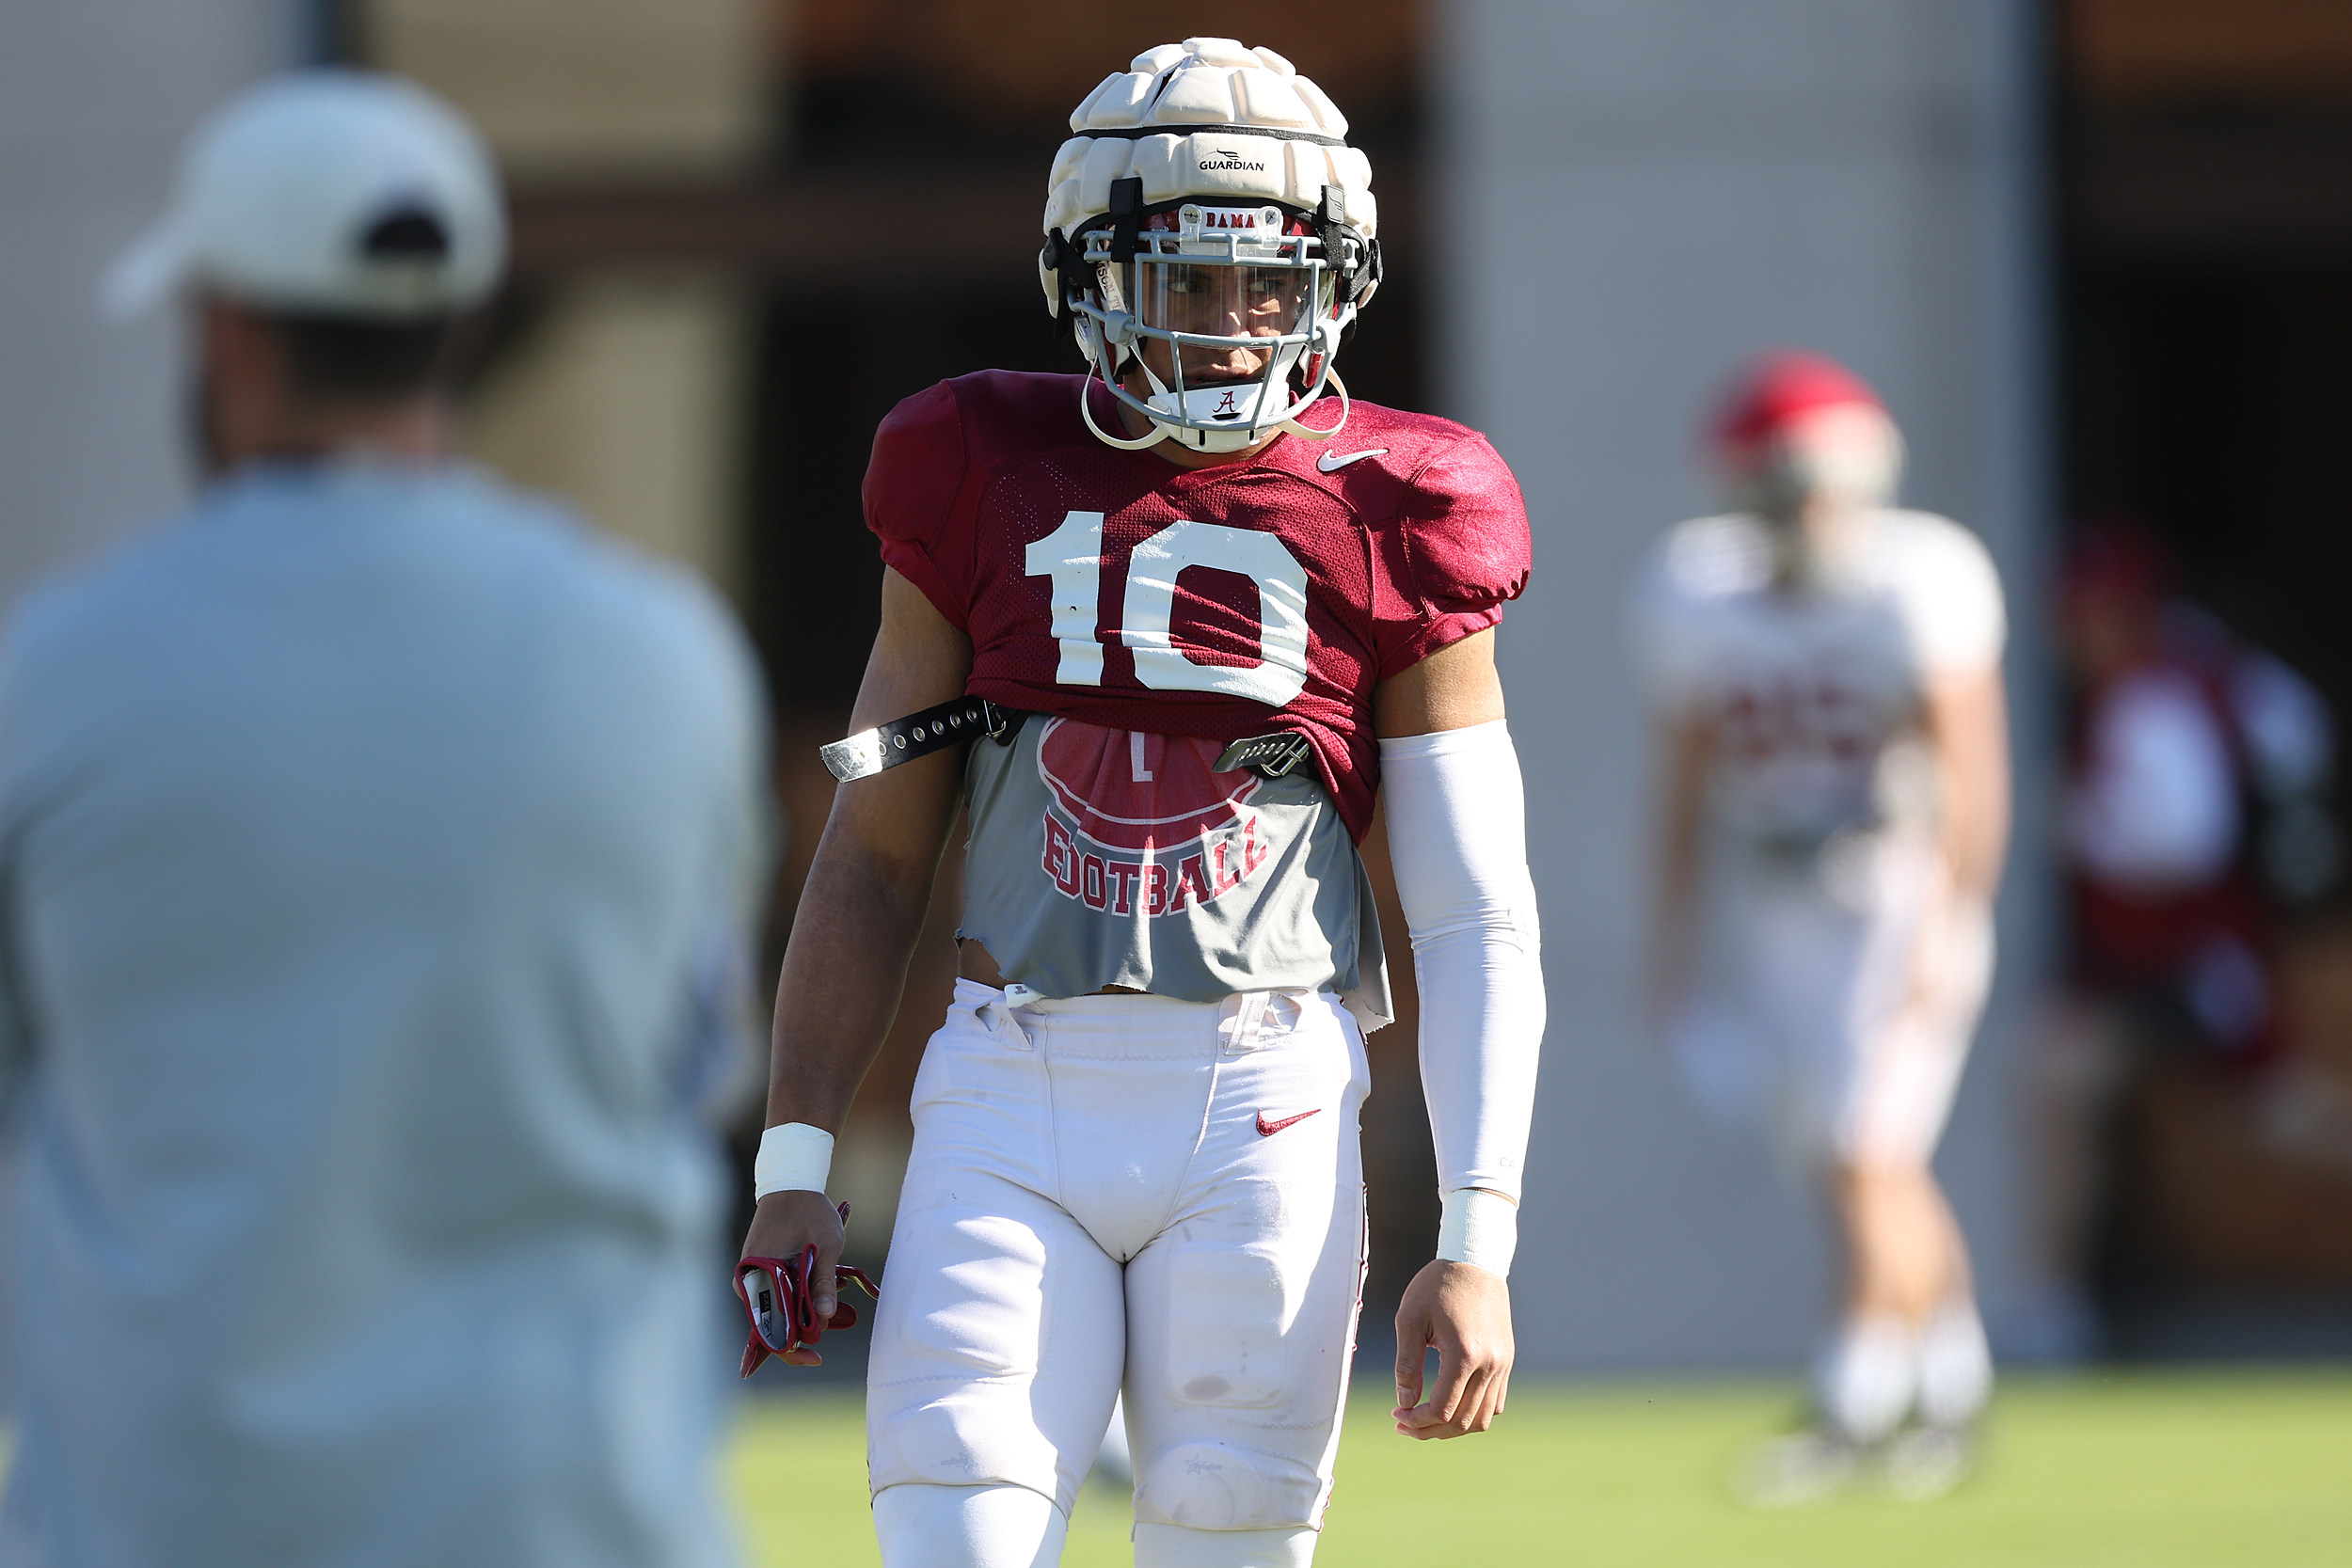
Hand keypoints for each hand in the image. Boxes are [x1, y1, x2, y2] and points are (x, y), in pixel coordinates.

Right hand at [740, 1189, 846, 1367]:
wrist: (792, 1183)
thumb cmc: (809, 1210)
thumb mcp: (825, 1244)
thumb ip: (823, 1280)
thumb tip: (823, 1316)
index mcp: (756, 1276)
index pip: (768, 1329)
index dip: (791, 1350)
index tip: (815, 1358)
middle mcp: (748, 1282)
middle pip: (774, 1325)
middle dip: (804, 1331)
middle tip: (835, 1320)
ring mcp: (753, 1278)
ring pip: (778, 1311)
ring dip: (804, 1314)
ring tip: (835, 1303)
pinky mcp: (760, 1273)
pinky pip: (778, 1297)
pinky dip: (799, 1300)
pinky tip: (821, 1293)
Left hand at [1392, 1259, 1513, 1438]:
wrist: (1475, 1260)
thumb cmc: (1437, 1285)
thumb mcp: (1410, 1319)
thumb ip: (1406, 1365)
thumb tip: (1405, 1404)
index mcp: (1464, 1354)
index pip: (1442, 1409)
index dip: (1416, 1421)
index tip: (1396, 1415)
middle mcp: (1490, 1364)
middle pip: (1462, 1421)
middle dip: (1429, 1430)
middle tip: (1404, 1424)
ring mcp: (1502, 1364)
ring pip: (1482, 1419)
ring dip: (1452, 1428)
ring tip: (1425, 1420)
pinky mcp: (1506, 1361)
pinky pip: (1494, 1403)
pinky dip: (1472, 1414)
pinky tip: (1449, 1404)